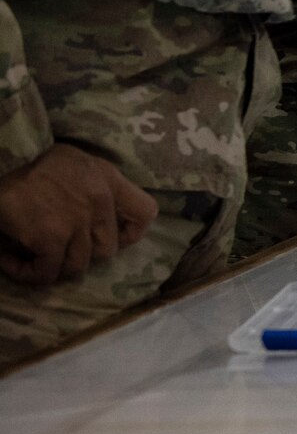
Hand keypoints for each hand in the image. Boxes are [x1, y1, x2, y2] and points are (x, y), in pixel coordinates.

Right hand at [0, 144, 155, 285]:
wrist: (3, 160)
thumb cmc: (34, 160)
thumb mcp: (79, 164)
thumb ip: (96, 187)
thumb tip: (97, 217)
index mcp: (110, 180)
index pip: (145, 213)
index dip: (131, 233)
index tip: (111, 237)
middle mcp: (101, 202)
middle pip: (106, 251)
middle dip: (82, 254)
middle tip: (58, 248)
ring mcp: (77, 222)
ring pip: (77, 267)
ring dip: (53, 267)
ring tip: (32, 256)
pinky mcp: (51, 238)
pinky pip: (46, 273)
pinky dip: (28, 273)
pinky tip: (12, 261)